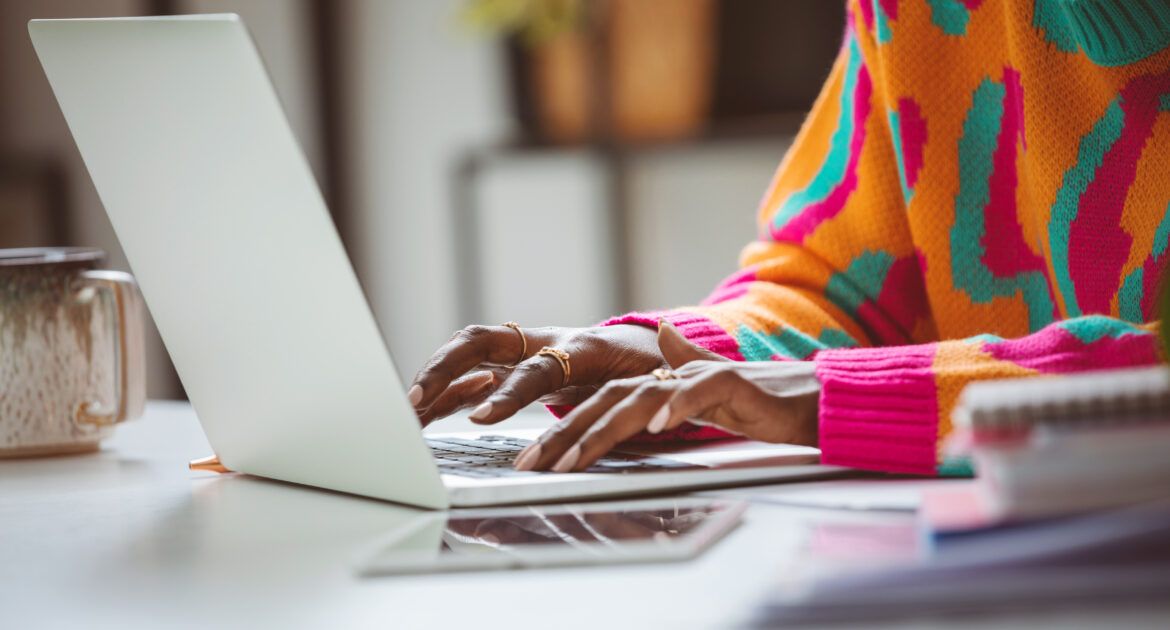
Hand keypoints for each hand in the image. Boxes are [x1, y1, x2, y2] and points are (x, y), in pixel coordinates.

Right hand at [409, 324, 662, 425]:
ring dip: (435, 378)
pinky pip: (472, 377)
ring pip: (467, 354)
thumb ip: (658, 371)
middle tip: (417, 400)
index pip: (536, 368)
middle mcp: (544, 342)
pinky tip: (426, 411)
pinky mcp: (514, 368)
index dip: (509, 391)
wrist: (643, 349)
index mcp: (581, 345)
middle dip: (445, 367)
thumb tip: (663, 363)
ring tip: (406, 409)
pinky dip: (448, 392)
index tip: (482, 417)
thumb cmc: (652, 363)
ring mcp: (524, 352)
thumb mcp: (660, 370)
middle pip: (482, 342)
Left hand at [512, 322, 820, 471]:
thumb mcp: (711, 392)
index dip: (565, 429)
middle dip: (565, 433)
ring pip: (641, 397)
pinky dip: (676, 406)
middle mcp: (675, 376)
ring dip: (603, 428)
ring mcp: (702, 377)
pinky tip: (656, 426)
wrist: (819, 397)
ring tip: (574, 457)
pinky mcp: (735, 383)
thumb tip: (661, 335)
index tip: (533, 460)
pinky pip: (700, 392)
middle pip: (608, 400)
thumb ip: (683, 367)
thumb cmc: (765, 403)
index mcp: (663, 384)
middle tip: (531, 464)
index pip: (603, 403)